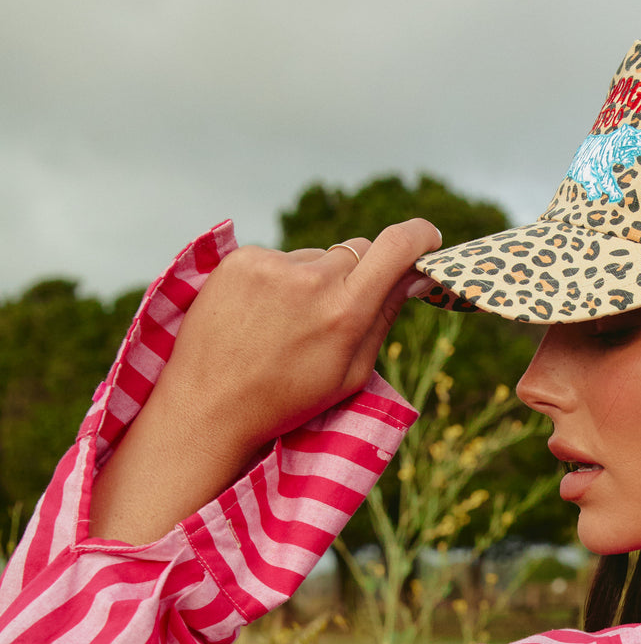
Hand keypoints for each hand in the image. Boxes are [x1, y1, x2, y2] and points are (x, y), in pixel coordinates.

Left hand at [88, 220, 440, 543]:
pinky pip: (280, 259)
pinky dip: (279, 281)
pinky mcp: (241, 260)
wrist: (209, 407)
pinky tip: (261, 317)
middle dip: (359, 275)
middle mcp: (310, 279)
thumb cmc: (288, 399)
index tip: (428, 240)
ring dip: (314, 280)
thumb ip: (384, 317)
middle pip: (358, 250)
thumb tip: (415, 274)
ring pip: (316, 257)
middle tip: (335, 316)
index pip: (397, 246)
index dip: (420, 236)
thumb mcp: (350, 374)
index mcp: (345, 312)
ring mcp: (271, 265)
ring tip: (286, 326)